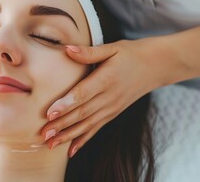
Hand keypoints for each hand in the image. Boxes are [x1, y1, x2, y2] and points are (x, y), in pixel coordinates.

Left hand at [41, 38, 162, 156]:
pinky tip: (70, 151)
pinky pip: (96, 129)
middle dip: (61, 125)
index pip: (83, 94)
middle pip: (82, 113)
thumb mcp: (112, 48)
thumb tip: (67, 49)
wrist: (156, 66)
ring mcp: (112, 108)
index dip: (66, 104)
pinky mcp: (113, 114)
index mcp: (106, 79)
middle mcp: (109, 97)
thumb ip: (89, 52)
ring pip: (87, 125)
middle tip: (43, 133)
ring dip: (68, 135)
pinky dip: (82, 140)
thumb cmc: (130, 54)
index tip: (50, 113)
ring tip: (50, 144)